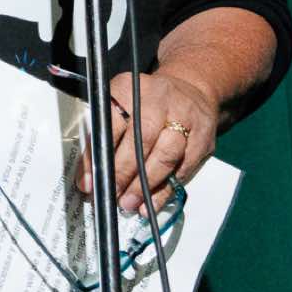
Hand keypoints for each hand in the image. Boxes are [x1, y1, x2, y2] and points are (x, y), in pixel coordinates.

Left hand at [77, 70, 217, 214]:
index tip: (88, 182)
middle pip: (140, 139)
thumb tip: (89, 177)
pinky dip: (165, 190)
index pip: (110, 124)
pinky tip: (151, 202)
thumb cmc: (147, 103)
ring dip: (145, 184)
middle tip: (111, 194)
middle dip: (123, 173)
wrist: (190, 90)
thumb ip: (104, 135)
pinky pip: (183, 168)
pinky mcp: (202, 137)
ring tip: (129, 202)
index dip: (98, 156)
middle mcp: (158, 99)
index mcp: (129, 89)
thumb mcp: (120, 105)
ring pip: (165, 155)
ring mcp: (184, 116)